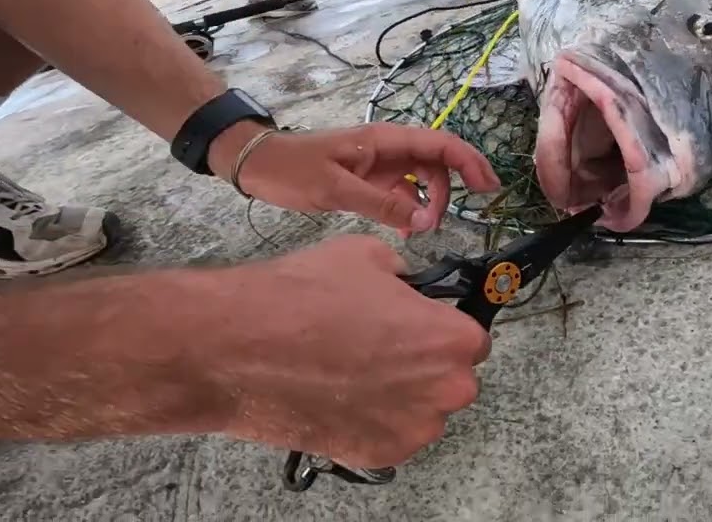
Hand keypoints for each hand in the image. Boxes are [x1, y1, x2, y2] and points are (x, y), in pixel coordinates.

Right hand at [207, 234, 491, 467]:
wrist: (239, 347)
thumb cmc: (302, 299)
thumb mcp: (368, 256)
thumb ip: (405, 276)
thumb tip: (408, 284)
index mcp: (451, 339)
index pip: (472, 338)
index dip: (442, 329)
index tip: (421, 327)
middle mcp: (444, 390)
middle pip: (452, 378)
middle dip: (424, 364)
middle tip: (380, 347)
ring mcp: (413, 428)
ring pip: (422, 410)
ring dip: (401, 395)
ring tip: (353, 371)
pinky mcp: (379, 454)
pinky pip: (392, 434)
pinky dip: (373, 420)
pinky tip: (340, 396)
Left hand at [208, 121, 501, 236]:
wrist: (256, 165)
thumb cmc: (292, 169)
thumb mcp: (335, 188)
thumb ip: (380, 204)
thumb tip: (422, 221)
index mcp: (384, 140)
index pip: (440, 144)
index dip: (469, 161)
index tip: (487, 187)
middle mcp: (388, 149)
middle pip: (436, 162)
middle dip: (450, 190)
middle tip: (444, 222)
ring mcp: (379, 164)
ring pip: (421, 180)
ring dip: (428, 203)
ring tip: (420, 231)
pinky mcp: (369, 180)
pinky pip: (402, 193)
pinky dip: (409, 211)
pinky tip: (405, 231)